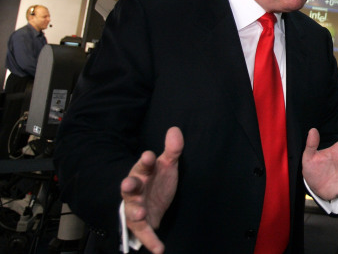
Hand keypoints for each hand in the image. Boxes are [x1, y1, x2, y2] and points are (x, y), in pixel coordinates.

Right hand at [120, 127, 182, 253]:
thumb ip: (172, 150)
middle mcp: (136, 191)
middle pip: (130, 187)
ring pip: (132, 210)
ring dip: (135, 212)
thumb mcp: (167, 165)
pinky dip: (150, 241)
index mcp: (142, 174)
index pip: (142, 165)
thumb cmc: (156, 181)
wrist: (152, 202)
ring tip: (140, 214)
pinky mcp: (141, 224)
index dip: (145, 161)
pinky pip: (144, 233)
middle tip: (127, 184)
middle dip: (129, 185)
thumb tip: (175, 130)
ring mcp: (136, 208)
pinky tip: (159, 249)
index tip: (148, 156)